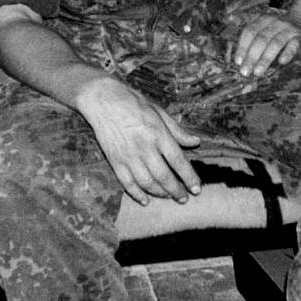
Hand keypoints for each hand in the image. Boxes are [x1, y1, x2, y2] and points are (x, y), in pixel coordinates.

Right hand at [77, 76, 201, 206]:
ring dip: (159, 193)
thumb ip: (177, 130)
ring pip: (146, 182)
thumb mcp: (159, 112)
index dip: (188, 177)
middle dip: (176, 190)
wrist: (103, 100)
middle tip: (184, 198)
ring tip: (169, 197)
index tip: (196, 189)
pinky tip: (145, 200)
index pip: (177, 161)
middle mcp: (144, 147)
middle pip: (163, 176)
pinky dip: (136, 194)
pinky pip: (127, 183)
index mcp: (158, 133)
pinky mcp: (114, 160)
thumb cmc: (134, 103)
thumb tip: (196, 142)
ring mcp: (128, 155)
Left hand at [230, 9, 300, 78]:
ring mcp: (290, 29)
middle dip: (251, 56)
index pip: (250, 32)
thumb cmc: (282, 33)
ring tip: (258, 72)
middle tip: (245, 72)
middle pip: (261, 39)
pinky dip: (287, 53)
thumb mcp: (268, 30)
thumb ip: (256, 42)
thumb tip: (242, 63)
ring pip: (276, 43)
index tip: (238, 62)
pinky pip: (294, 45)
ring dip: (265, 58)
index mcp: (264, 20)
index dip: (243, 47)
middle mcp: (276, 22)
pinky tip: (282, 62)